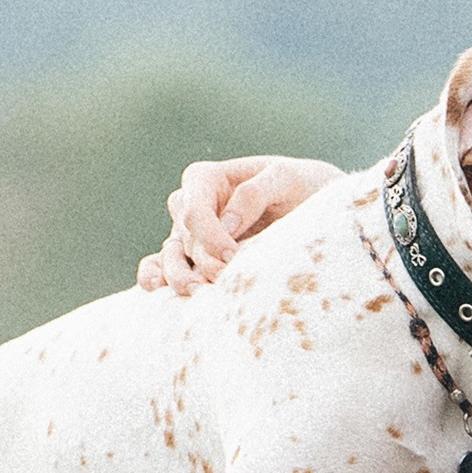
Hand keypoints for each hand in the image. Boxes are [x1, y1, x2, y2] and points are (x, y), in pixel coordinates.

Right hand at [137, 156, 339, 293]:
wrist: (315, 204)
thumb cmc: (300, 185)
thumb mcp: (287, 178)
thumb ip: (255, 193)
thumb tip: (227, 224)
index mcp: (206, 179)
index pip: (194, 210)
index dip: (209, 236)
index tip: (234, 256)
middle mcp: (191, 204)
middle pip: (185, 237)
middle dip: (205, 261)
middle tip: (228, 278)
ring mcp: (190, 233)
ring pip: (170, 256)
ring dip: (179, 277)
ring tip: (198, 294)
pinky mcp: (194, 256)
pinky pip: (162, 266)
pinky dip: (156, 277)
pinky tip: (158, 289)